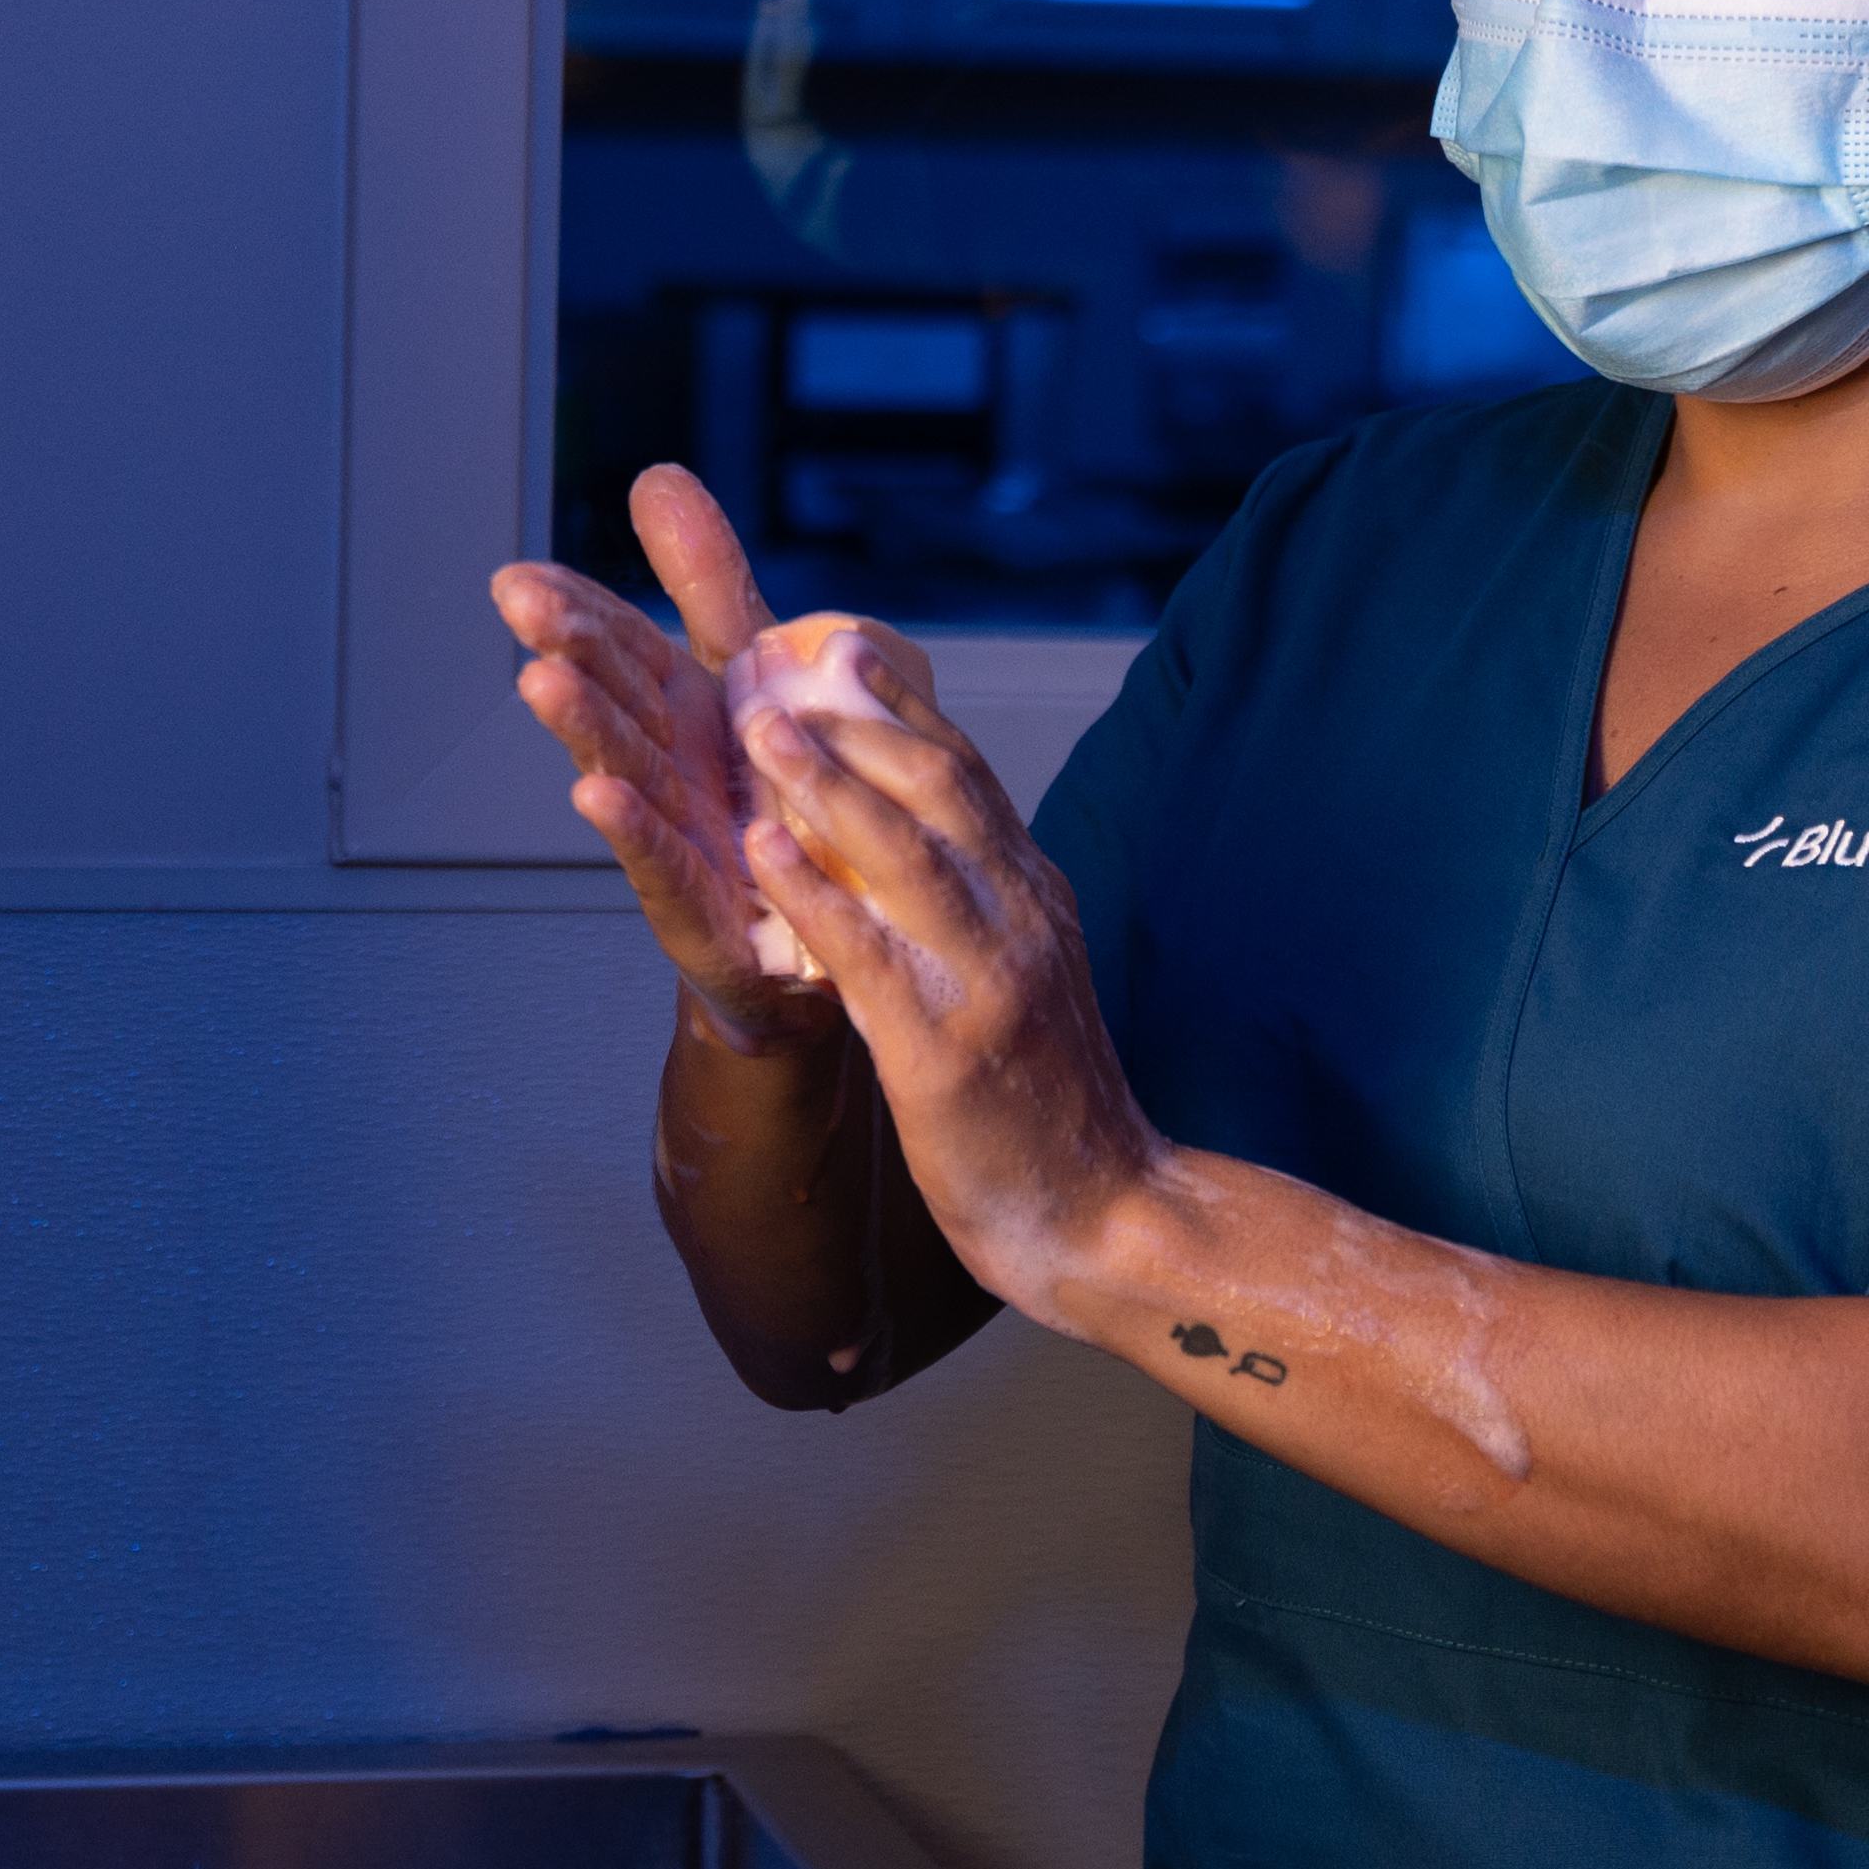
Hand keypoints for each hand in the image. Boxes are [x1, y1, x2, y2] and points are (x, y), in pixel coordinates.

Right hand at [492, 466, 924, 1047]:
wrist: (833, 937)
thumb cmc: (785, 804)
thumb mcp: (760, 671)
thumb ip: (707, 583)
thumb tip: (657, 479)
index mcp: (683, 709)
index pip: (620, 647)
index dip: (576, 611)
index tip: (522, 579)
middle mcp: (670, 769)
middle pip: (615, 699)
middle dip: (571, 650)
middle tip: (525, 606)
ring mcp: (679, 838)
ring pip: (625, 771)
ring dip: (583, 728)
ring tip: (543, 683)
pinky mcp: (703, 907)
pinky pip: (666, 862)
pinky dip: (632, 830)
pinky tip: (596, 796)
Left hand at [725, 659, 1171, 1326]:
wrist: (1110, 1219)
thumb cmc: (1051, 1111)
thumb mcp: (1027, 981)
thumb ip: (983, 911)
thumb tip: (917, 849)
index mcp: (1036, 899)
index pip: (970, 779)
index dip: (904, 711)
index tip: (847, 649)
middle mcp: (1021, 919)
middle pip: (943, 789)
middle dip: (860, 720)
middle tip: (779, 665)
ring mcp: (989, 981)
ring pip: (908, 854)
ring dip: (829, 784)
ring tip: (758, 731)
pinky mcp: (948, 1050)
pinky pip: (870, 954)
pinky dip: (814, 894)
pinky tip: (760, 853)